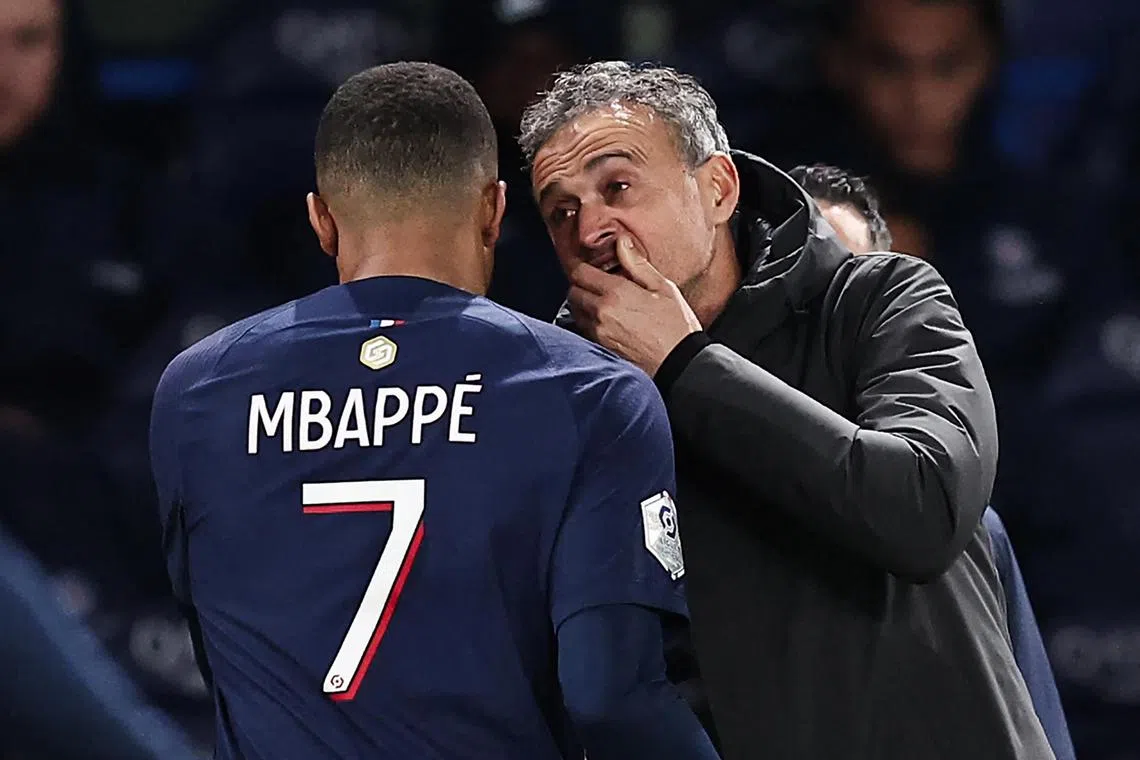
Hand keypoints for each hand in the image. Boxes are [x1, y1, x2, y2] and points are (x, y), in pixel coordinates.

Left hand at [568, 235, 702, 375]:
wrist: (679, 364)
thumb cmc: (676, 325)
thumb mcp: (663, 288)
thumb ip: (637, 263)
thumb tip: (622, 241)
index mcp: (616, 293)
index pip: (580, 273)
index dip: (581, 266)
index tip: (587, 265)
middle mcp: (602, 312)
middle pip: (573, 292)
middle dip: (580, 285)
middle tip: (595, 283)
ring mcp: (599, 332)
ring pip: (576, 312)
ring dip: (582, 304)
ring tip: (600, 301)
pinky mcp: (601, 348)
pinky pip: (584, 329)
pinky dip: (588, 321)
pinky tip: (606, 319)